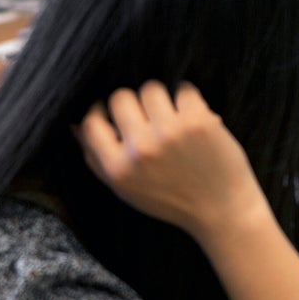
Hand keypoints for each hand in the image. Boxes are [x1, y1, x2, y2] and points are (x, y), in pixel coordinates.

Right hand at [76, 81, 270, 241]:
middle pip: (121, 97)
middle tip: (150, 116)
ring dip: (162, 98)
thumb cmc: (172, 199)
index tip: (115, 112)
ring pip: (151, 88)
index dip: (100, 110)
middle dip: (135, 103)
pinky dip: (189, 99)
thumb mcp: (127, 189)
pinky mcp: (198, 122)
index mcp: (118, 169)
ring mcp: (169, 133)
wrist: (223, 211)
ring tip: (174, 116)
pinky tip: (194, 117)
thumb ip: (97, 159)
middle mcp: (141, 150)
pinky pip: (183, 89)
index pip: (91, 122)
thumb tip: (75, 124)